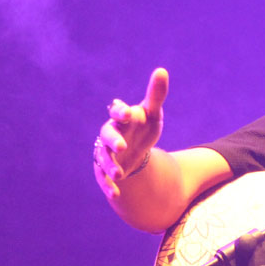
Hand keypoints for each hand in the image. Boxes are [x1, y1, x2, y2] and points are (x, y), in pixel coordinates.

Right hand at [93, 67, 168, 196]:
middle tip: (122, 146)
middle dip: (112, 140)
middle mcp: (110, 134)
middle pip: (106, 135)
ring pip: (102, 158)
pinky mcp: (105, 169)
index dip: (120, 112)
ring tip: (119, 174)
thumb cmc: (142, 127)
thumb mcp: (152, 113)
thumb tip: (162, 71)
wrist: (135, 149)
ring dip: (109, 165)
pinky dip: (108, 185)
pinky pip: (103, 178)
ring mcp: (106, 152)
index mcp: (122, 119)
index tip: (126, 113)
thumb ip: (156, 95)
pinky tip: (115, 194)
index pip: (117, 112)